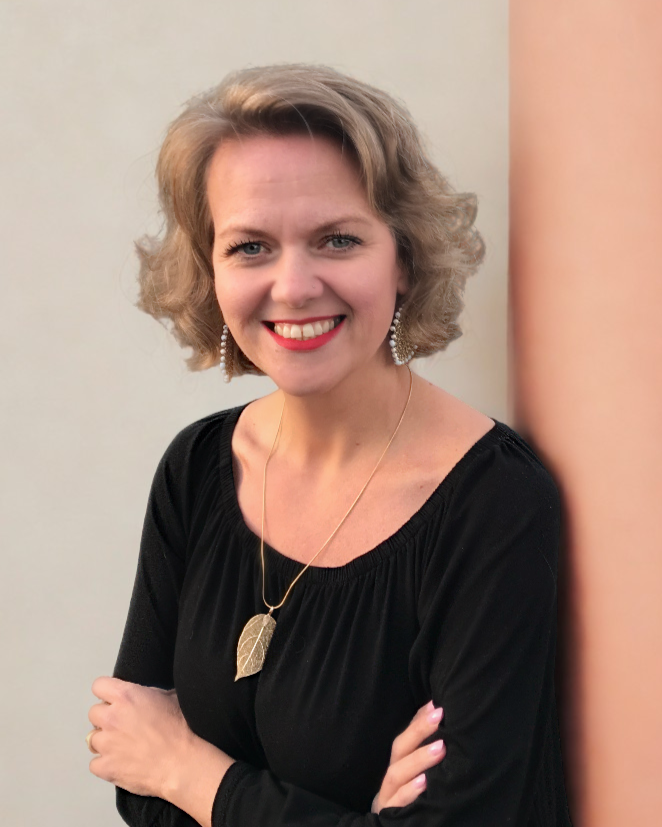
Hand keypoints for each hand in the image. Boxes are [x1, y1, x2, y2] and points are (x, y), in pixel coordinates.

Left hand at [87, 676, 192, 797]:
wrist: (182, 762)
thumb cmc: (181, 729)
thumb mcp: (169, 697)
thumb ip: (148, 694)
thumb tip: (142, 697)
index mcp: (126, 696)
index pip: (99, 686)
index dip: (107, 693)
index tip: (114, 700)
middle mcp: (111, 717)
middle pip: (94, 713)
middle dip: (106, 718)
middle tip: (123, 726)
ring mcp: (106, 744)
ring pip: (92, 739)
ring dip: (105, 741)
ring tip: (123, 747)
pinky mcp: (105, 767)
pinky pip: (95, 763)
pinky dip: (106, 764)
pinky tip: (122, 764)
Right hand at [371, 701, 445, 813]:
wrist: (393, 824)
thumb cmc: (410, 795)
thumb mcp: (415, 770)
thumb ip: (423, 745)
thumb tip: (436, 712)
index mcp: (398, 763)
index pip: (406, 736)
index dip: (419, 720)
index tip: (437, 706)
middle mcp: (392, 775)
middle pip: (400, 749)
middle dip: (419, 731)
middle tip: (439, 716)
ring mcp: (388, 795)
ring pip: (396, 774)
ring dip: (417, 760)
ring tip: (439, 748)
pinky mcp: (390, 813)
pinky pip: (398, 803)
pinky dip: (409, 792)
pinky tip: (424, 783)